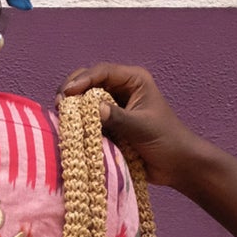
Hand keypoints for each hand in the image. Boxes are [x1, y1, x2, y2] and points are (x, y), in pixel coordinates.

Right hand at [57, 63, 212, 191]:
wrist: (176, 165)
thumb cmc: (166, 140)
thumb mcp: (142, 127)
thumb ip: (118, 117)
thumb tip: (93, 109)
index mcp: (133, 80)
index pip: (102, 71)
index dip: (83, 80)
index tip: (68, 94)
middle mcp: (121, 88)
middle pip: (89, 80)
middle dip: (73, 90)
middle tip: (60, 104)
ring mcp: (113, 105)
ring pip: (85, 98)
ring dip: (72, 106)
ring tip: (61, 115)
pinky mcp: (108, 122)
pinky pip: (87, 117)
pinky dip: (77, 120)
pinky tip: (68, 126)